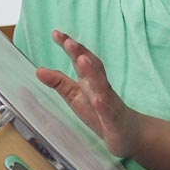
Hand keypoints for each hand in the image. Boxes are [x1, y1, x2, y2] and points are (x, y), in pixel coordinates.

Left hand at [37, 30, 144, 156]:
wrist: (130, 135)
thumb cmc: (100, 113)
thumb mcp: (76, 96)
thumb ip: (59, 83)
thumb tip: (38, 70)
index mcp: (91, 81)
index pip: (81, 59)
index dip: (70, 47)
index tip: (56, 34)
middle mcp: (101, 88)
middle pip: (93, 67)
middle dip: (82, 54)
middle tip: (69, 42)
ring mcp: (110, 104)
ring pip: (102, 86)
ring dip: (93, 73)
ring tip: (82, 60)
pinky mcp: (115, 122)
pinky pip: (109, 112)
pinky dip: (104, 105)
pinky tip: (98, 99)